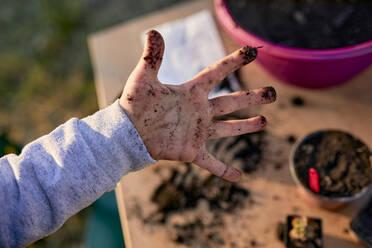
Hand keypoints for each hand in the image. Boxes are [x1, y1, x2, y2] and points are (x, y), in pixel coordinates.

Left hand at [120, 30, 275, 181]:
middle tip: (272, 93)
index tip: (252, 53)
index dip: (233, 62)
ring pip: (227, 128)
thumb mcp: (143, 78)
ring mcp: (197, 131)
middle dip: (252, 98)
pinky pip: (211, 162)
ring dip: (246, 126)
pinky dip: (224, 170)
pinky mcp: (191, 151)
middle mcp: (198, 110)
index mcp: (190, 92)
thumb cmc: (133, 104)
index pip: (216, 73)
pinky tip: (238, 177)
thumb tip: (153, 31)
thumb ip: (152, 56)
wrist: (127, 132)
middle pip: (230, 102)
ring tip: (265, 122)